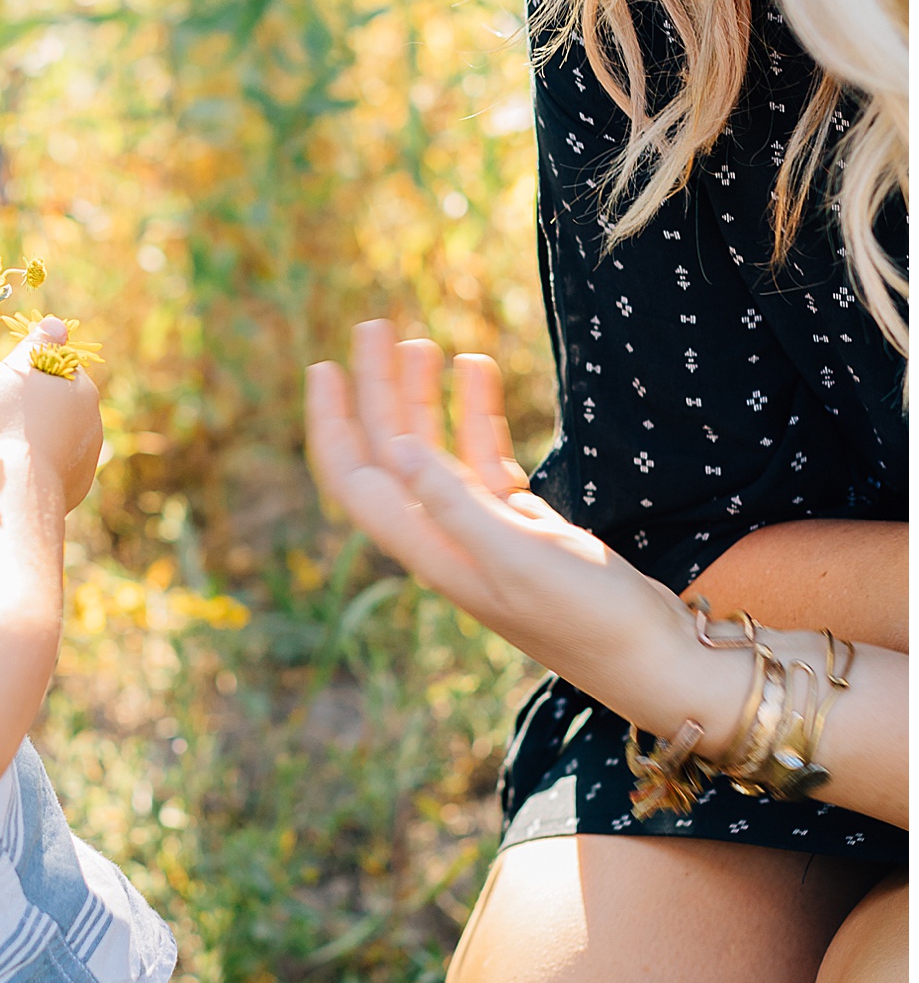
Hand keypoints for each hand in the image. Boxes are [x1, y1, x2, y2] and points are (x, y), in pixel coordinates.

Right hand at [0, 319, 103, 513]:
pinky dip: (38, 468)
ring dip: (37, 439)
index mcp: (83, 390)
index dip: (32, 377)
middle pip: (60, 406)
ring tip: (7, 449)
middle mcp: (93, 423)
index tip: (11, 390)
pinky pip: (54, 470)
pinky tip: (17, 472)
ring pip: (59, 439)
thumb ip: (38, 343)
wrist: (16, 488)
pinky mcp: (76, 487)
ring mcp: (87, 458)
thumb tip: (57, 324)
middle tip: (3, 419)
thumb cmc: (9, 420)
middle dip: (36, 409)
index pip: (59, 372)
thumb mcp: (17, 369)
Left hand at [305, 322, 747, 743]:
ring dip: (421, 394)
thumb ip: (455, 504)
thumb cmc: (591, 618)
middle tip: (373, 325)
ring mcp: (481, 530)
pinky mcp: (520, 524)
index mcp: (431, 551)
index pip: (357, 480)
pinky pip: (482, 456)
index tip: (324, 365)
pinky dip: (474, 413)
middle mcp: (444, 539)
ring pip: (433, 449)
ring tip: (417, 340)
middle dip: (376, 390)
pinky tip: (476, 368)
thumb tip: (397, 448)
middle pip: (390, 453)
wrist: (656, 657)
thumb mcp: (520, 557)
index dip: (332, 424)